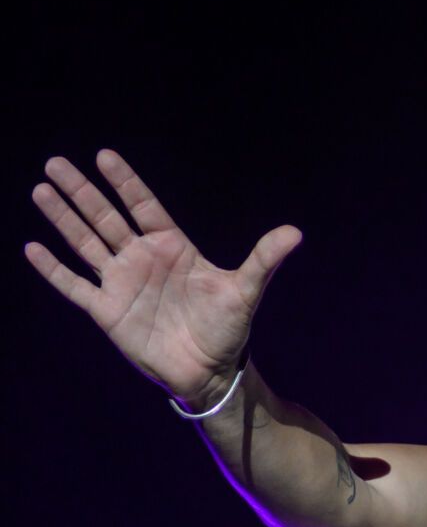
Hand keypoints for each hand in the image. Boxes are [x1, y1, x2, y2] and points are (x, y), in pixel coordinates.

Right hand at [25, 149, 299, 407]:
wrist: (209, 370)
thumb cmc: (228, 328)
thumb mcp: (246, 290)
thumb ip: (263, 259)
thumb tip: (295, 232)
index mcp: (172, 247)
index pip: (144, 206)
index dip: (125, 182)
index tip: (104, 155)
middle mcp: (142, 259)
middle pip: (106, 217)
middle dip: (82, 191)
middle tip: (56, 163)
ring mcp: (121, 283)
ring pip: (85, 243)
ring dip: (63, 218)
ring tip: (41, 190)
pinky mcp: (106, 310)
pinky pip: (73, 285)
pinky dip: (53, 269)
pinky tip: (32, 248)